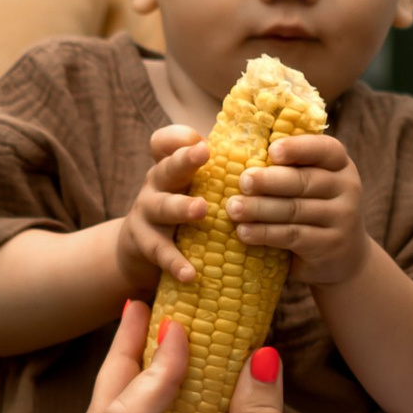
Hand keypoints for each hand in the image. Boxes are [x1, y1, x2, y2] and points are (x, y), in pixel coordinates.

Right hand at [111, 125, 208, 303]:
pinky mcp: (143, 244)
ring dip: (181, 206)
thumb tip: (272, 162)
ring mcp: (147, 213)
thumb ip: (221, 175)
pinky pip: (160, 252)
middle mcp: (157, 184)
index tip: (201, 137)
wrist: (140, 250)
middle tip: (204, 153)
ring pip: (162, 206)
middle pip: (167, 167)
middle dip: (185, 159)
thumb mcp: (193, 189)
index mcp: (172, 168)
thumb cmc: (180, 213)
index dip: (179, 137)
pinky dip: (175, 263)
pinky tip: (190, 274)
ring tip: (200, 209)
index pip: (167, 143)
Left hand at [229, 131, 366, 288]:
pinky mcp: (330, 245)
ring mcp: (342, 218)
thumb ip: (286, 169)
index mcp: (339, 165)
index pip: (324, 149)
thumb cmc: (313, 212)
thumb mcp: (310, 186)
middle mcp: (346, 188)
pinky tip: (244, 232)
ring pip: (295, 210)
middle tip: (243, 181)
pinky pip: (293, 236)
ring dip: (260, 208)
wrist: (342, 259)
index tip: (271, 150)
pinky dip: (265, 233)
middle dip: (269, 180)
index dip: (298, 148)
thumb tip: (232, 152)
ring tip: (233, 208)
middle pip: (304, 181)